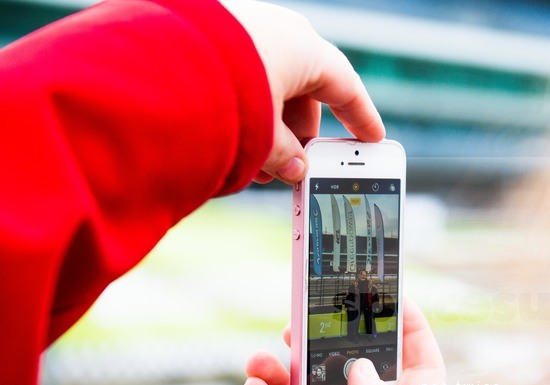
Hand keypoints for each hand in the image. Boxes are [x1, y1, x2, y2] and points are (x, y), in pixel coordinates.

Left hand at [223, 1, 384, 183]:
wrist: (157, 62)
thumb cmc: (225, 95)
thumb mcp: (265, 136)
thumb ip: (286, 156)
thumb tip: (294, 169)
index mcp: (306, 49)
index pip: (347, 89)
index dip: (362, 119)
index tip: (373, 139)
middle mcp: (280, 32)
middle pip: (305, 94)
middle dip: (300, 136)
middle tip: (298, 168)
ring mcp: (246, 30)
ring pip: (271, 88)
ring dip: (270, 130)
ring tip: (256, 167)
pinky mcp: (215, 37)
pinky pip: (243, 78)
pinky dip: (246, 110)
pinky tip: (232, 142)